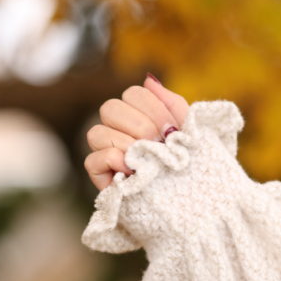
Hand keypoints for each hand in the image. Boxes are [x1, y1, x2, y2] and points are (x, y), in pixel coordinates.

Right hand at [84, 74, 190, 190]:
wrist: (188, 201)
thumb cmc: (185, 164)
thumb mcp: (186, 131)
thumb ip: (171, 103)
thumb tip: (149, 80)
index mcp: (136, 114)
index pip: (132, 94)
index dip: (154, 110)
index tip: (172, 131)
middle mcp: (116, 129)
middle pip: (110, 108)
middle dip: (140, 126)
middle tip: (159, 145)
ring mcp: (104, 152)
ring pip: (97, 132)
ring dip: (128, 145)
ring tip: (147, 159)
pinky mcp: (100, 176)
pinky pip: (93, 160)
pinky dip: (114, 161)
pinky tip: (133, 171)